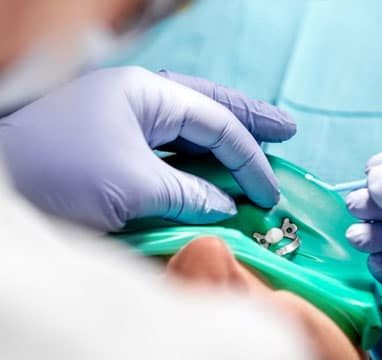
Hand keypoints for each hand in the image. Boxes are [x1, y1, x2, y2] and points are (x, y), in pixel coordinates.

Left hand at [0, 67, 295, 230]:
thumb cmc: (58, 176)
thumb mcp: (133, 187)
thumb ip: (189, 195)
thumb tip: (226, 206)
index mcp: (146, 96)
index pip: (215, 123)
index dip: (249, 160)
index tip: (270, 194)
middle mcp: (139, 101)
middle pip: (208, 106)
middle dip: (250, 120)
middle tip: (287, 130)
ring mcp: (125, 121)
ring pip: (189, 125)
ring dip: (226, 137)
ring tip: (263, 139)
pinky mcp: (114, 148)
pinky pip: (169, 148)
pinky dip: (197, 158)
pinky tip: (214, 164)